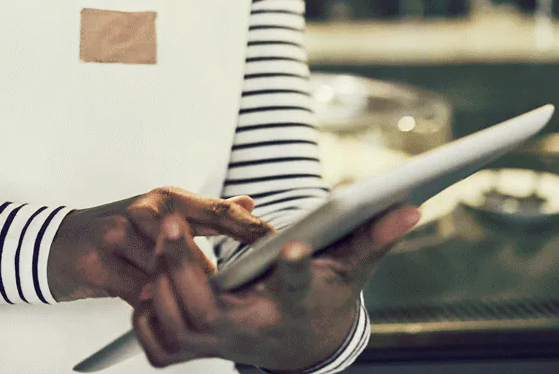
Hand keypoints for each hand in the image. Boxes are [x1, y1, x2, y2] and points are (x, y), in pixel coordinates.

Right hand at [47, 188, 272, 302]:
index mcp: (167, 198)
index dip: (248, 227)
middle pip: (190, 244)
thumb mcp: (165, 216)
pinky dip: (151, 301)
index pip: (216, 210)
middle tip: (237, 289)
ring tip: (200, 304)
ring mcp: (118, 233)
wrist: (61, 244)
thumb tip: (249, 203)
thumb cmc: (120, 231)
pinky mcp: (97, 261)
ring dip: (179, 288)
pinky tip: (161, 306)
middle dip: (212, 270)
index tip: (275, 243)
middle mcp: (144, 210)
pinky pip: (135, 289)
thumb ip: (208, 213)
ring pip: (161, 269)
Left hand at [131, 206, 421, 370]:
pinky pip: (159, 344)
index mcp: (295, 305)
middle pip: (211, 310)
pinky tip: (151, 279)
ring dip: (162, 282)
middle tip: (174, 220)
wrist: (301, 342)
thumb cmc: (324, 295)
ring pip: (178, 326)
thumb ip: (376, 235)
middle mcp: (255, 331)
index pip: (298, 288)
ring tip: (161, 238)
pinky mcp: (195, 353)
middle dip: (186, 266)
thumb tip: (411, 206)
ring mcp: (221, 346)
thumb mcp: (352, 266)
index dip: (297, 270)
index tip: (292, 248)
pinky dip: (147, 315)